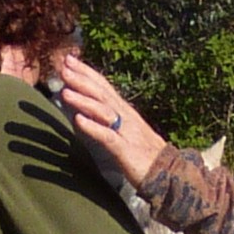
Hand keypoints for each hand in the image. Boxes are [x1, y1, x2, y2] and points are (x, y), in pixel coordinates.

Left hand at [51, 53, 166, 188]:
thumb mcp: (126, 131)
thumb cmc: (145, 154)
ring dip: (83, 100)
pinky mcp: (126, 150)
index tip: (70, 59)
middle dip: (82, 79)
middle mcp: (126, 117)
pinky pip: (107, 136)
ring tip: (64, 91)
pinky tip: (78, 120)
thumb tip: (82, 112)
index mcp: (125, 111)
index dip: (87, 72)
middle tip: (63, 66)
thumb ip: (107, 120)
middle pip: (102, 93)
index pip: (104, 86)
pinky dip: (92, 127)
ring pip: (103, 111)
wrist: (170, 174)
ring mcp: (127, 132)